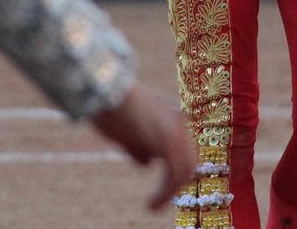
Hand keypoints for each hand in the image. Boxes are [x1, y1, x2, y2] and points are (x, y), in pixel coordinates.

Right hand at [89, 84, 195, 212]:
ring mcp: (175, 131)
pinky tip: (151, 206)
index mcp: (170, 115)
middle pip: (189, 159)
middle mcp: (178, 122)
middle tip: (161, 198)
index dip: (177, 167)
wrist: (106, 89)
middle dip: (177, 181)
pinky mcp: (167, 142)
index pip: (185, 147)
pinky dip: (165, 194)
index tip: (166, 185)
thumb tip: (148, 164)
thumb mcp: (126, 129)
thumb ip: (139, 146)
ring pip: (185, 169)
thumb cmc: (110, 106)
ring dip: (170, 191)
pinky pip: (175, 176)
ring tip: (152, 206)